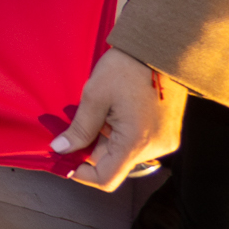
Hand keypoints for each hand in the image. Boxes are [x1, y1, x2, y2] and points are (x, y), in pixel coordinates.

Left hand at [51, 47, 185, 190]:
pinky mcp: (166, 133)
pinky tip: (113, 111)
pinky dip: (120, 133)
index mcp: (136, 143)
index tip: (65, 160)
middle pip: (114, 163)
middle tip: (75, 126)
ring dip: (106, 139)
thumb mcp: (95, 96)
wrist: (160, 49)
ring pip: (125, 152)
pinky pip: (137, 142)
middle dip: (91, 149)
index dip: (82, 174)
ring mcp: (164, 141)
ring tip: (99, 111)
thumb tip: (61, 148)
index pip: (107, 178)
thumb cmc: (127, 68)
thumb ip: (79, 128)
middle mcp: (155, 148)